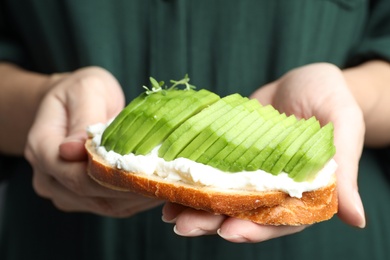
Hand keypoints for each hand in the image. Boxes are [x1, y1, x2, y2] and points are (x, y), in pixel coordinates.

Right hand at [25, 67, 162, 216]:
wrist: (72, 104)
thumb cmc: (81, 91)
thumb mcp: (85, 90)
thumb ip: (82, 117)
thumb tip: (74, 150)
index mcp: (41, 147)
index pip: (72, 173)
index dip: (109, 175)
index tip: (143, 169)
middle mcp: (48, 177)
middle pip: (89, 193)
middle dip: (129, 188)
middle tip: (164, 180)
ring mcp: (65, 192)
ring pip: (104, 205)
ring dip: (138, 197)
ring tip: (168, 185)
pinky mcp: (84, 198)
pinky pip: (112, 206)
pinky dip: (138, 200)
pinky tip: (159, 190)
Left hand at [162, 63, 365, 241]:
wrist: (306, 80)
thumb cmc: (333, 99)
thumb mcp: (344, 128)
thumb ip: (345, 171)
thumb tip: (357, 220)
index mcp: (301, 190)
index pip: (279, 219)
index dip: (256, 229)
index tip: (230, 231)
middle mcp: (271, 186)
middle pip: (242, 212)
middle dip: (213, 221)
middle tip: (184, 226)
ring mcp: (247, 171)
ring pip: (221, 196)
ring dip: (194, 206)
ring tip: (168, 213)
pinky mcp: (230, 154)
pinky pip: (210, 170)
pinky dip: (190, 178)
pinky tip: (167, 184)